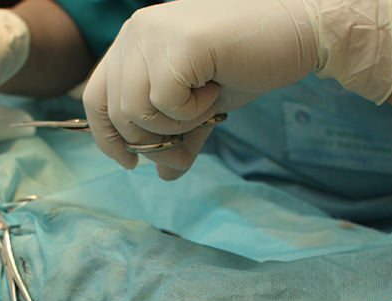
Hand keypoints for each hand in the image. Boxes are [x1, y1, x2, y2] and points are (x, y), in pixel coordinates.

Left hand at [83, 0, 391, 179]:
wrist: (296, 32)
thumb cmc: (246, 63)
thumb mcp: (203, 107)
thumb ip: (179, 138)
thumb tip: (164, 176)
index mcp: (132, 41)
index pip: (95, 98)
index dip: (108, 137)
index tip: (131, 162)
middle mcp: (135, 32)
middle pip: (117, 113)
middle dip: (154, 141)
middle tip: (192, 133)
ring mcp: (154, 34)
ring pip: (136, 112)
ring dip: (176, 124)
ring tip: (207, 102)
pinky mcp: (179, 44)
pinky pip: (166, 104)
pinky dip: (193, 111)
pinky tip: (215, 89)